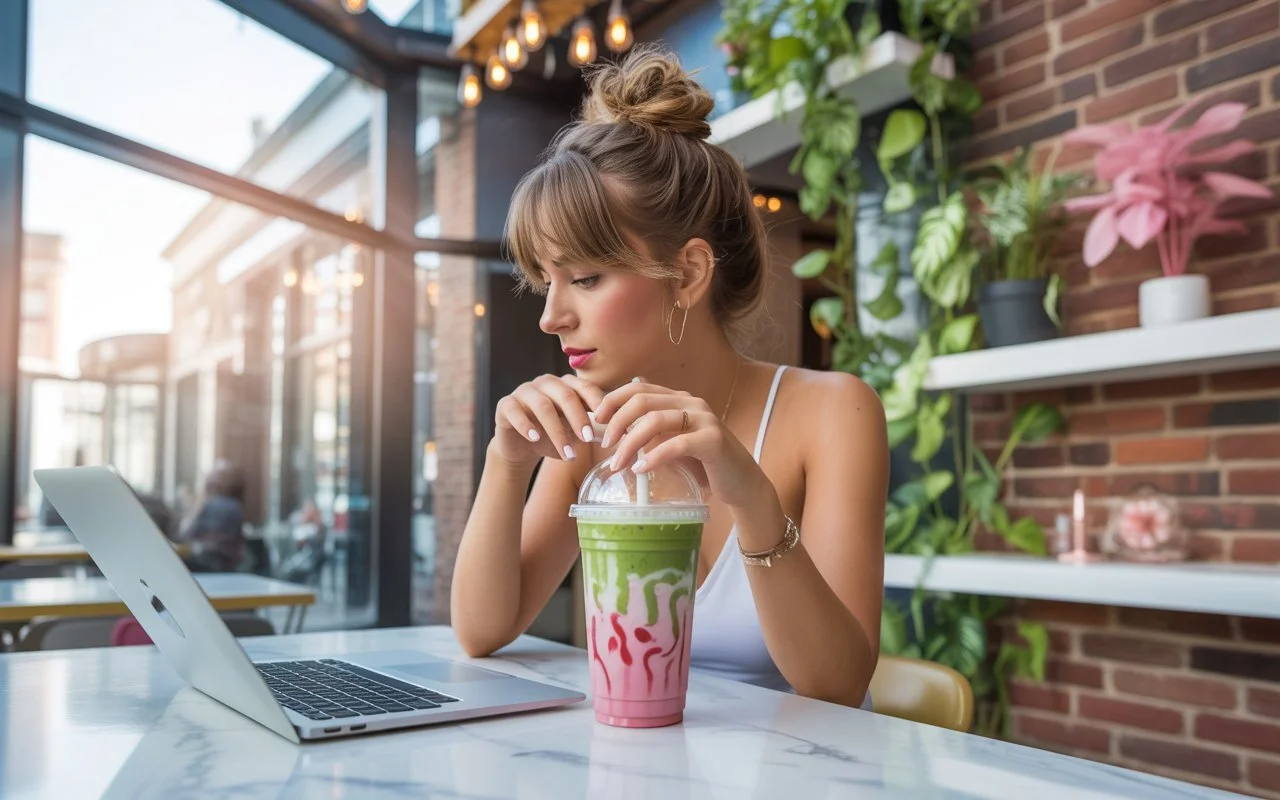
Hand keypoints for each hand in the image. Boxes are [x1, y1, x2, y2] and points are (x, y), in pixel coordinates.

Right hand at [492, 375, 605, 466]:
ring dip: (557, 431)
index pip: (585, 387)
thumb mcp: (575, 435)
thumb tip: (624, 435)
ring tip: (568, 454)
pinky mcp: (505, 405)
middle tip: (589, 440)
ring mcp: (524, 391)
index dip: (597, 403)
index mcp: (566, 384)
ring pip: (542, 406)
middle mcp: (545, 383)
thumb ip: (595, 431)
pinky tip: (535, 439)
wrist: (521, 448)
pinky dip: (526, 425)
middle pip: (565, 395)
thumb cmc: (552, 437)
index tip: (609, 423)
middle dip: (579, 418)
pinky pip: (514, 410)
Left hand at [593, 381, 765, 508]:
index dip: (613, 400)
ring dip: (630, 443)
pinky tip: (640, 469)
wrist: (741, 484)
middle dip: (617, 421)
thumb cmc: (703, 466)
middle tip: (604, 444)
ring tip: (618, 464)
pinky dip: (654, 457)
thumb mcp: (671, 444)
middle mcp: (691, 403)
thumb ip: (651, 435)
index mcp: (679, 400)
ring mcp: (704, 419)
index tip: (597, 420)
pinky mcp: (713, 440)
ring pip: (655, 420)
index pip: (639, 388)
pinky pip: (676, 444)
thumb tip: (614, 432)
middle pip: (643, 400)